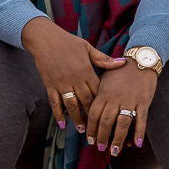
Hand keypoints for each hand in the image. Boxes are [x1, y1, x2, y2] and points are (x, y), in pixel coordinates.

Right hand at [21, 16, 124, 138]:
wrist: (45, 38)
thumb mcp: (87, 48)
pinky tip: (62, 124)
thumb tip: (123, 62)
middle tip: (98, 127)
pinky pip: (54, 102)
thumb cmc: (68, 42)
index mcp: (86, 70)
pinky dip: (58, 113)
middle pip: (86, 100)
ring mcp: (61, 83)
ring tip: (82, 129)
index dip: (103, 102)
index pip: (97, 90)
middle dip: (92, 114)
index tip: (110, 112)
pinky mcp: (50, 85)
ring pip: (71, 104)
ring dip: (77, 118)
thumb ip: (103, 59)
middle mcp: (74, 79)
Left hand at [86, 63, 158, 155]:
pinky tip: (136, 144)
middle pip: (106, 122)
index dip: (91, 129)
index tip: (89, 139)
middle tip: (100, 148)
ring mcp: (130, 100)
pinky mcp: (144, 102)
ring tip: (114, 151)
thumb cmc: (120, 71)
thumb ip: (97, 94)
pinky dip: (139, 133)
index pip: (93, 114)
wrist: (140, 61)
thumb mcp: (104, 78)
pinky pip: (141, 120)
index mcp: (103, 93)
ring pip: (122, 124)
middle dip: (102, 137)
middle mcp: (115, 98)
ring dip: (117, 139)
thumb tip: (89, 111)